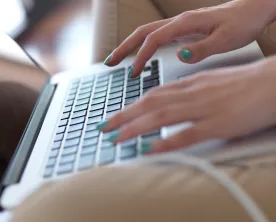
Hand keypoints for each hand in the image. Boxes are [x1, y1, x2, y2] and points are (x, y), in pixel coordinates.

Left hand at [97, 57, 275, 152]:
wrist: (273, 83)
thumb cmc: (245, 84)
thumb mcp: (211, 83)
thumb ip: (189, 92)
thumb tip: (171, 101)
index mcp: (190, 85)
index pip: (152, 94)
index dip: (130, 106)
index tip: (114, 115)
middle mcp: (192, 94)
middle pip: (150, 103)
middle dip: (124, 116)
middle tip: (105, 127)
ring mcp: (204, 108)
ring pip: (162, 116)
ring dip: (136, 127)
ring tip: (118, 137)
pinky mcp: (219, 124)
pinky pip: (188, 134)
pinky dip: (167, 142)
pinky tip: (151, 149)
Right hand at [104, 0, 275, 77]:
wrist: (253, 11)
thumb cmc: (242, 24)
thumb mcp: (225, 40)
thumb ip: (202, 49)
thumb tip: (180, 56)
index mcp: (185, 24)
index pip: (153, 39)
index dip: (141, 56)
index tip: (133, 72)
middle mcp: (178, 23)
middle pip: (142, 32)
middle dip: (124, 47)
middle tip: (109, 62)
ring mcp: (179, 26)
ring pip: (147, 33)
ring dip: (130, 46)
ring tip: (118, 60)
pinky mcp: (183, 31)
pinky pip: (156, 38)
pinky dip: (143, 47)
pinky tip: (141, 57)